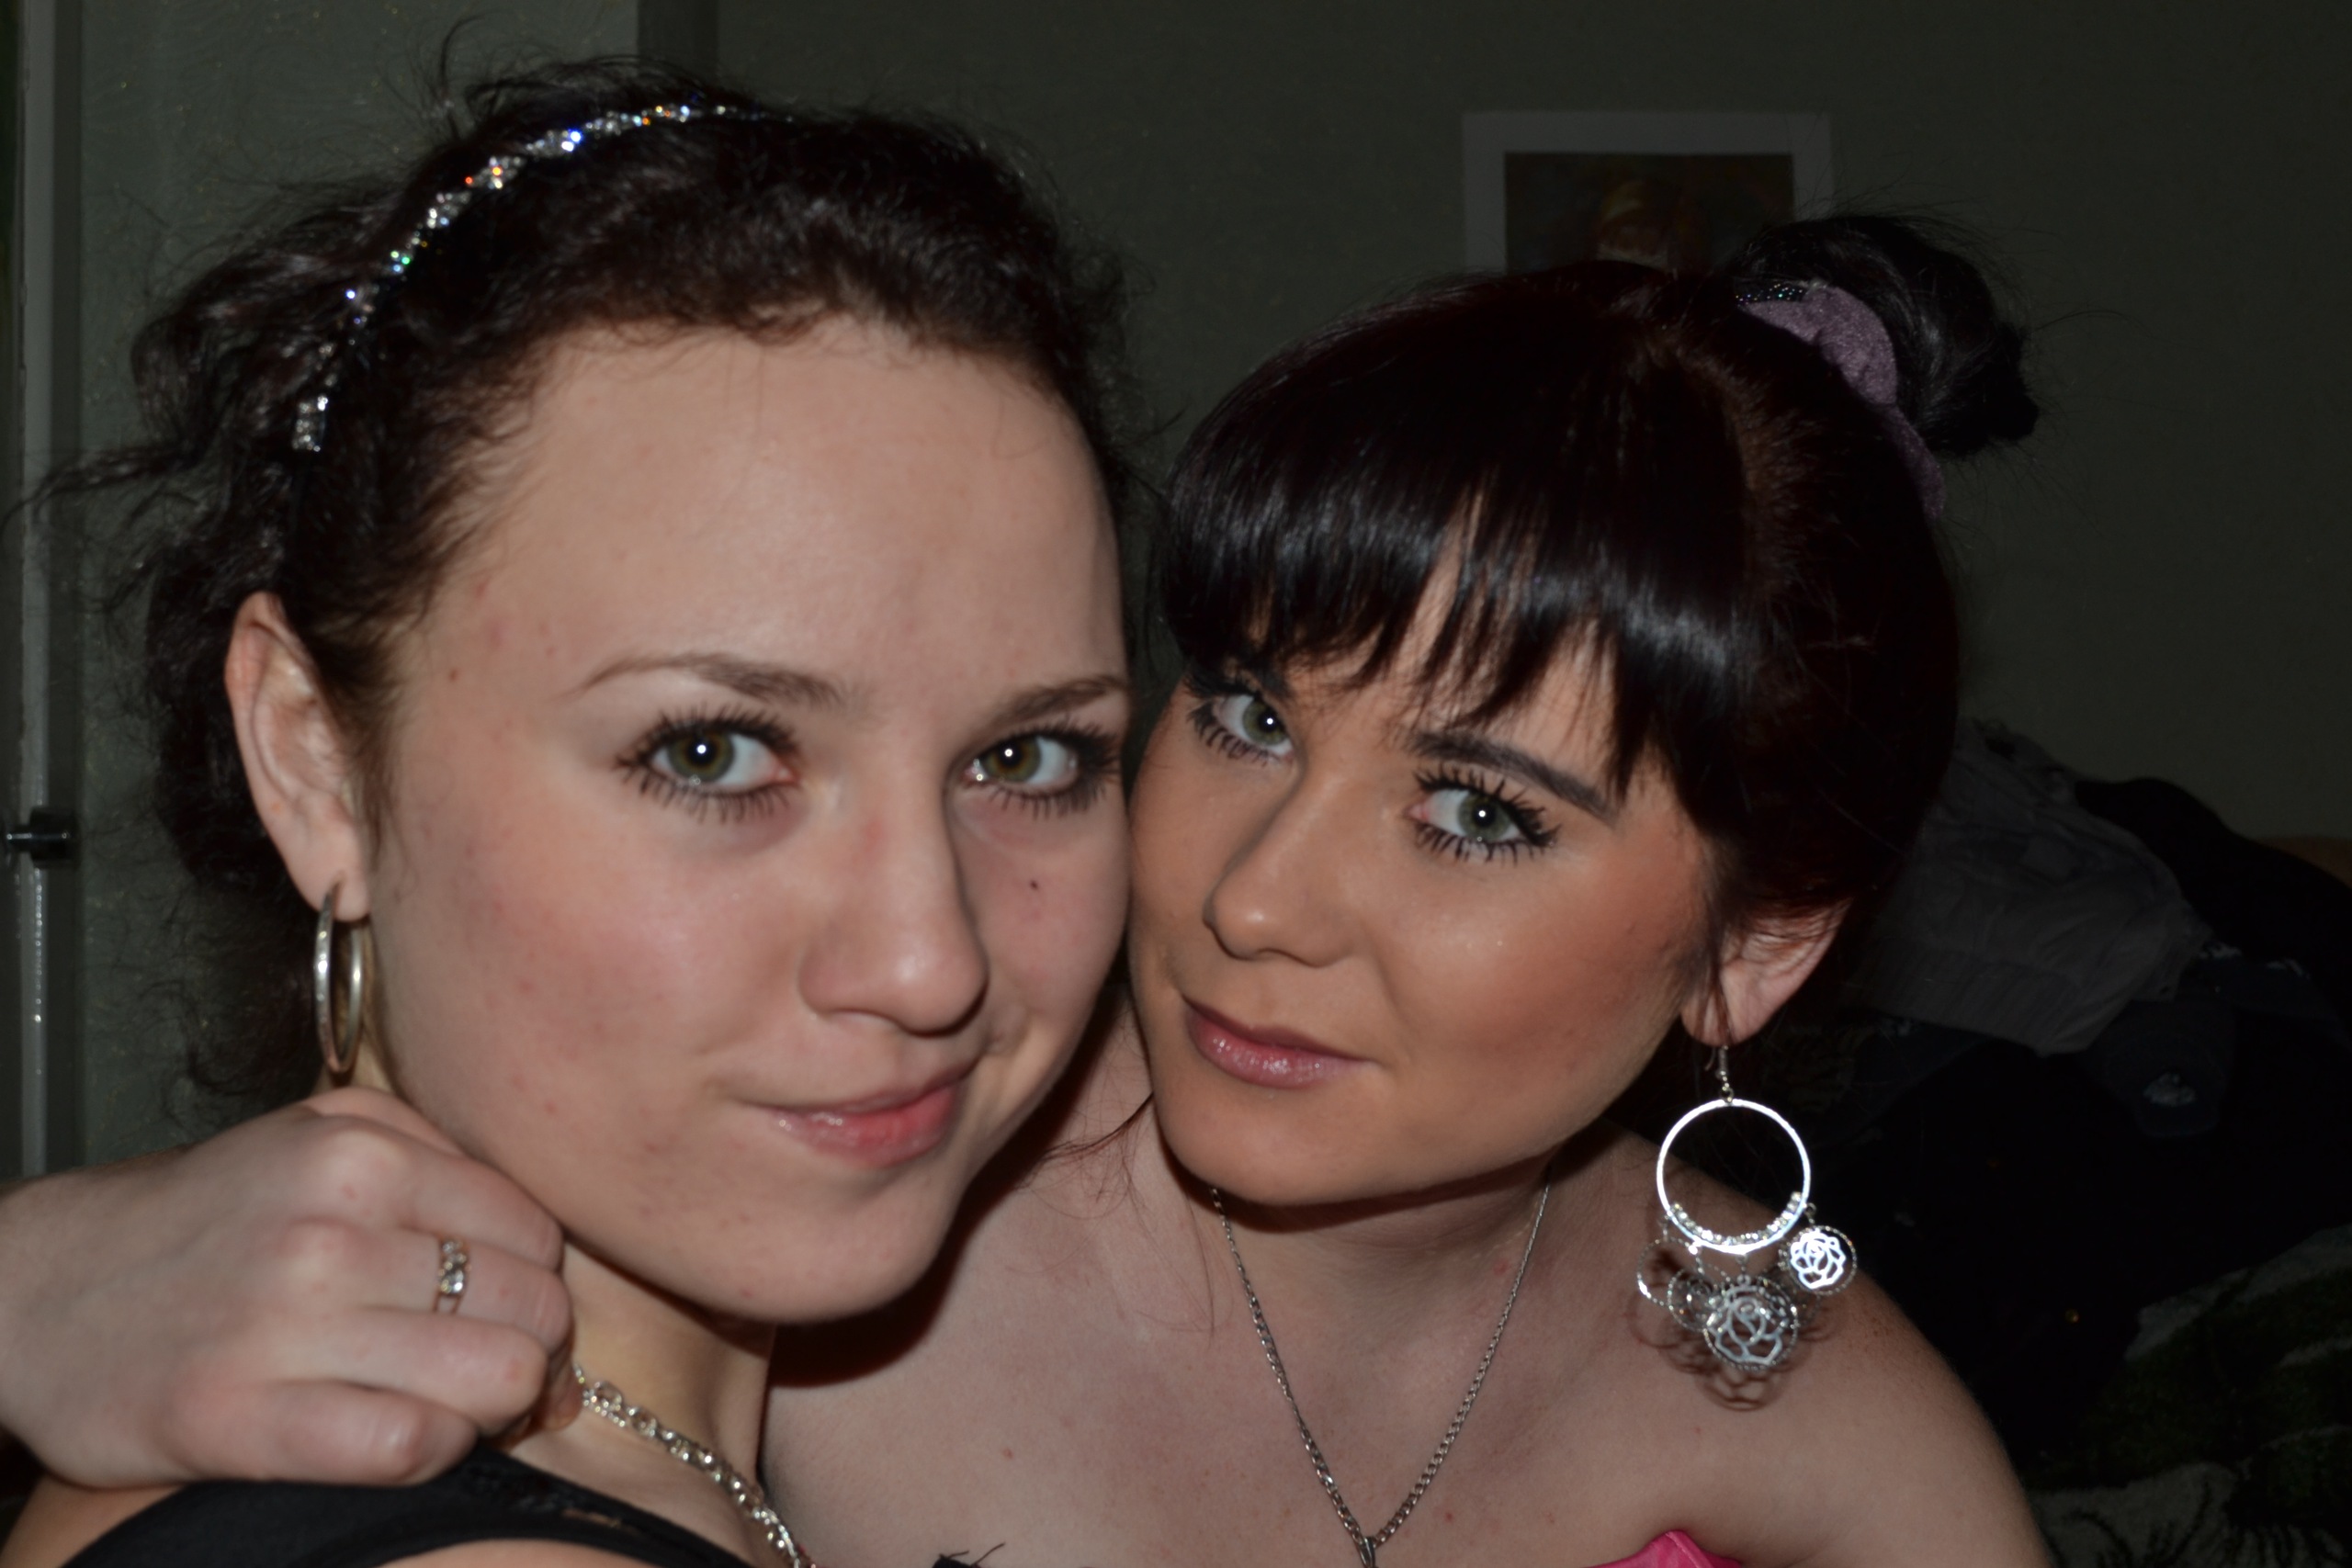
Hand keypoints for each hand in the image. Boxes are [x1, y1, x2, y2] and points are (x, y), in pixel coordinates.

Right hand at [0, 1088, 571, 1486]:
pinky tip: (398, 1432)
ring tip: (443, 1398)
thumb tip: (552, 1264)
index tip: (503, 1307)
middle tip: (482, 1362)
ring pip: (492, 1380)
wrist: (41, 1288)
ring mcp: (282, 1324)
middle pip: (533, 1309)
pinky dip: (431, 1450)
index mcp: (360, 1151)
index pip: (538, 1233)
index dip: (538, 1283)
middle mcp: (328, 1228)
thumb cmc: (211, 1215)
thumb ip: (444, 1166)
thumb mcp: (323, 1133)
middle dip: (530, 1348)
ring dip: (489, 1406)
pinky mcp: (239, 1416)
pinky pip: (409, 1445)